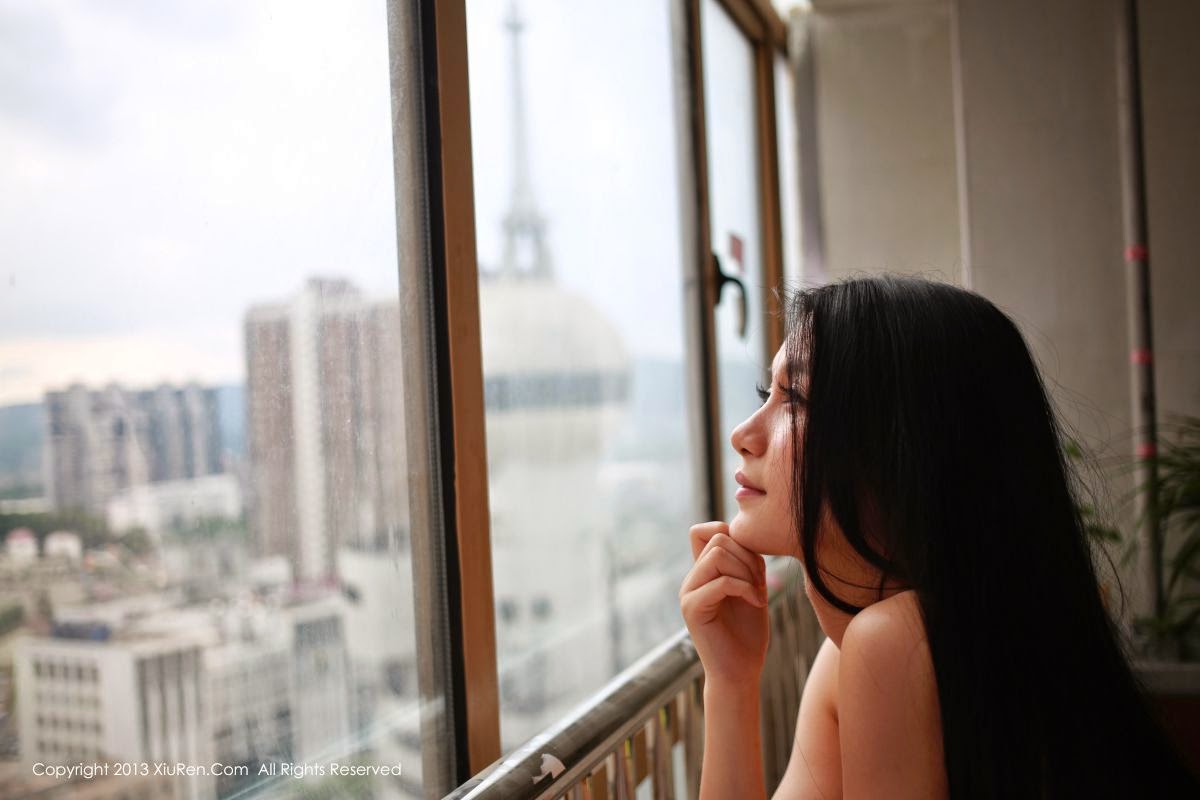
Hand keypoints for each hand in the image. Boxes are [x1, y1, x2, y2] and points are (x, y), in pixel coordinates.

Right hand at [679, 521, 769, 691]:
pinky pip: (720, 580)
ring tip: (757, 593)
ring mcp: (688, 592)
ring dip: (746, 571)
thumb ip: (744, 562)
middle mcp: (692, 579)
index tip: (755, 565)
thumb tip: (744, 531)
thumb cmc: (748, 634)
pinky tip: (756, 603)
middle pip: (718, 537)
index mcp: (703, 572)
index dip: (735, 535)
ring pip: (717, 553)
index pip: (706, 530)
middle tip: (761, 583)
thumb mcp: (751, 588)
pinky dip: (745, 588)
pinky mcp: (692, 608)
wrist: (740, 672)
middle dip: (748, 555)